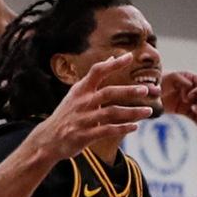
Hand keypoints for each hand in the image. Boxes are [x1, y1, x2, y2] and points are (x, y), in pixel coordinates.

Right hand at [39, 54, 160, 162]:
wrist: (48, 139)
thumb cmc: (67, 113)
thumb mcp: (77, 93)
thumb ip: (95, 77)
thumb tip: (111, 57)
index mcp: (80, 89)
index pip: (97, 71)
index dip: (113, 64)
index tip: (130, 57)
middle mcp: (82, 102)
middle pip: (108, 93)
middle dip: (128, 91)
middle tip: (146, 89)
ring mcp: (83, 119)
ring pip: (112, 113)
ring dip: (132, 112)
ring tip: (149, 111)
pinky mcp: (85, 135)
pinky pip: (107, 130)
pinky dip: (123, 128)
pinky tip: (135, 126)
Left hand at [159, 69, 196, 129]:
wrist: (148, 93)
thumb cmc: (158, 81)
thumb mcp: (169, 77)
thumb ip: (180, 81)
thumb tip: (190, 90)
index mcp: (191, 79)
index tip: (188, 97)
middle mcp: (193, 89)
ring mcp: (190, 101)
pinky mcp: (185, 110)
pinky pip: (196, 118)